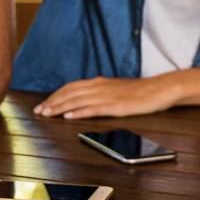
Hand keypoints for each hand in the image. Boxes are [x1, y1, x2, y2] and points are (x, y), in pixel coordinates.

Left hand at [33, 76, 176, 118]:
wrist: (161, 89)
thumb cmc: (141, 92)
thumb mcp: (117, 90)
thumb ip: (101, 94)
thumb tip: (85, 102)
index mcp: (100, 82)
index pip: (71, 87)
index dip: (56, 95)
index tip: (44, 104)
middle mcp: (100, 87)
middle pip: (70, 93)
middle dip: (52, 102)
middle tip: (38, 111)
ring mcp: (108, 96)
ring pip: (78, 101)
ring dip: (60, 107)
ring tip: (47, 114)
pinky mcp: (116, 106)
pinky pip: (93, 109)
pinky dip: (79, 112)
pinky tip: (69, 117)